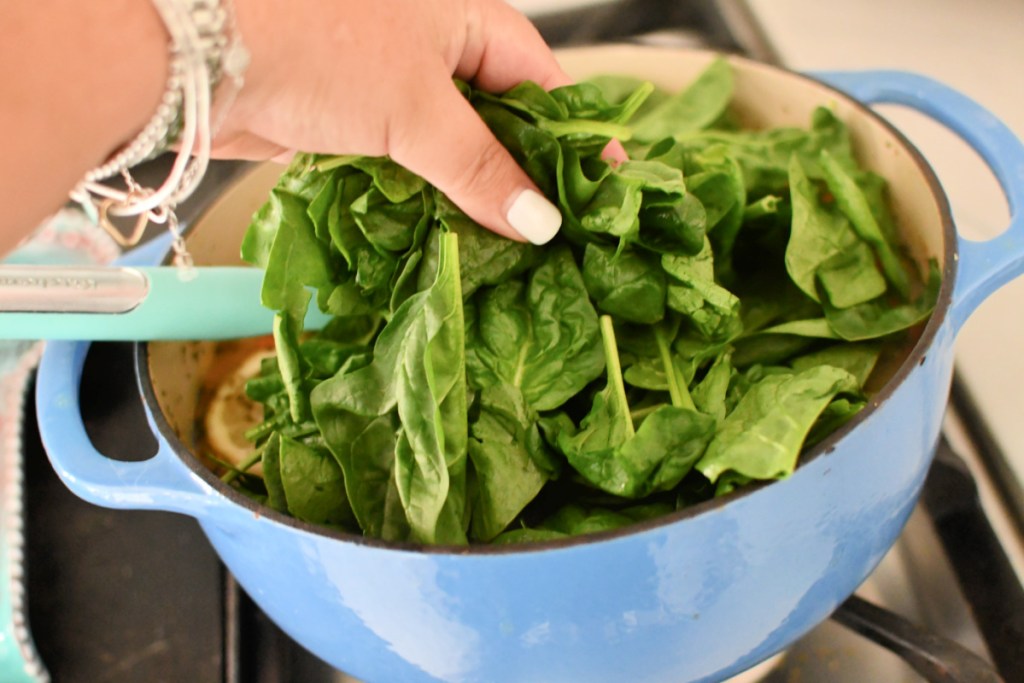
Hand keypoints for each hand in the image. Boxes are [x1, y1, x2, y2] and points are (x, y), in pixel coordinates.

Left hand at [218, 0, 569, 243]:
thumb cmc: (314, 43)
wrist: (201, 59)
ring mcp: (391, 89)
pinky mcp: (354, 126)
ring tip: (507, 247)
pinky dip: (427, 201)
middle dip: (522, 174)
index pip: (542, 78)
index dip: (573, 133)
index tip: (600, 184)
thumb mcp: (417, 109)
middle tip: (554, 230)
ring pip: (453, 150)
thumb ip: (482, 168)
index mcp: (464, 19)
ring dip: (473, 195)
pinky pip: (409, 170)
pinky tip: (448, 236)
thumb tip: (539, 219)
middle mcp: (432, 50)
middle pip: (499, 119)